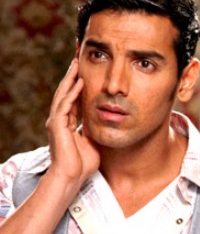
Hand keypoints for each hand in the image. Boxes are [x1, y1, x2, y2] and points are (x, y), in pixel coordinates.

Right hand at [45, 59, 98, 186]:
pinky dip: (72, 93)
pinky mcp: (58, 126)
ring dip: (71, 78)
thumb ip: (95, 129)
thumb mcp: (93, 141)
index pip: (74, 97)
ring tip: (77, 62)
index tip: (86, 68)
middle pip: (66, 91)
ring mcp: (57, 122)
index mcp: (68, 122)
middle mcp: (60, 119)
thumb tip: (107, 121)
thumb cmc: (83, 163)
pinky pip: (65, 105)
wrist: (72, 177)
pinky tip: (79, 82)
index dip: (79, 82)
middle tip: (78, 56)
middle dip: (72, 74)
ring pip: (64, 94)